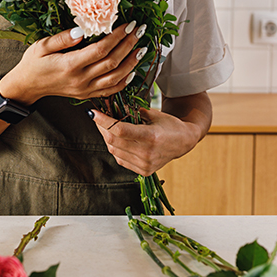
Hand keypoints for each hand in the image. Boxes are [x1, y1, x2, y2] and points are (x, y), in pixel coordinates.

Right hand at [0, 22, 145, 104]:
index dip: (118, 37)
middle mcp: (80, 80)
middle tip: (140, 31)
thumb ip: (62, 38)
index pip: (101, 49)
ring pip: (116, 78)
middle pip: (112, 62)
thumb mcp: (42, 45)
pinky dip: (124, 82)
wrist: (28, 85)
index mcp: (70, 65)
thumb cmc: (34, 62)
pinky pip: (110, 91)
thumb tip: (82, 30)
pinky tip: (133, 71)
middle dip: (129, 45)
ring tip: (142, 48)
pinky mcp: (87, 95)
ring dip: (132, 63)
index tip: (128, 24)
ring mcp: (85, 90)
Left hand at [90, 93, 211, 175]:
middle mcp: (147, 153)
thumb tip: (111, 105)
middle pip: (113, 141)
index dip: (103, 121)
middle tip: (97, 116)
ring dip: (106, 137)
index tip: (92, 112)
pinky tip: (115, 138)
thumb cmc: (170, 125)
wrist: (184, 143)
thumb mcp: (153, 114)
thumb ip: (132, 111)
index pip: (119, 130)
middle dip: (101, 127)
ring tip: (106, 125)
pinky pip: (120, 158)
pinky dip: (114, 147)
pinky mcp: (143, 171)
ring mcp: (144, 164)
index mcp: (151, 137)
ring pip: (113, 150)